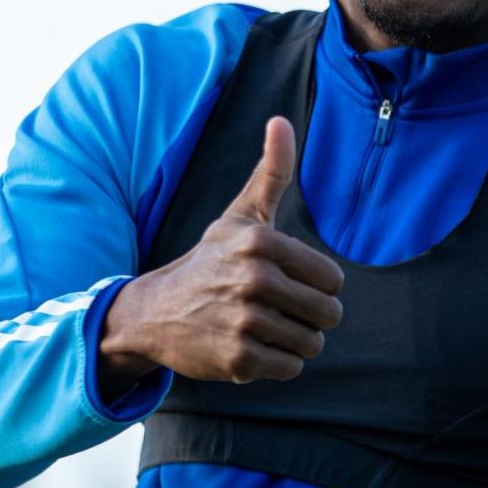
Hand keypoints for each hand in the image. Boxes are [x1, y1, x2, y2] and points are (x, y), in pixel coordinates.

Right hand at [98, 117, 344, 396]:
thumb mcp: (240, 215)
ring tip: (263, 326)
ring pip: (312, 343)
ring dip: (294, 340)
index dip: (316, 285)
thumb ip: (272, 171)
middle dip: (309, 316)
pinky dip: (277, 363)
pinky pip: (290, 367)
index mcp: (262, 242)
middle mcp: (254, 280)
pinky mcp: (238, 359)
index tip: (287, 281)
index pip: (332, 279)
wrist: (155, 312)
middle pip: (328, 314)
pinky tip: (250, 346)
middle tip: (276, 308)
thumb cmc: (210, 260)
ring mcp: (245, 321)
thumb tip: (281, 120)